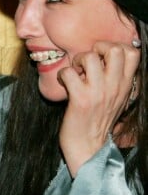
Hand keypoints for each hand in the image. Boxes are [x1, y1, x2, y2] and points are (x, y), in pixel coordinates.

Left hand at [58, 40, 139, 175]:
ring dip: (77, 61)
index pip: (132, 53)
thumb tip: (104, 59)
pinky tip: (64, 83)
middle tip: (86, 62)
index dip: (114, 46)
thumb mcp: (116, 99)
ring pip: (90, 57)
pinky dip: (62, 75)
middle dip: (96, 48)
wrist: (88, 148)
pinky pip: (69, 73)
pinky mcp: (80, 99)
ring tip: (75, 72)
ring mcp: (98, 92)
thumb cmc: (97, 121)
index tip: (101, 57)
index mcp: (125, 85)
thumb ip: (115, 79)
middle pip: (114, 49)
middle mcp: (114, 86)